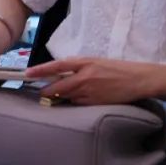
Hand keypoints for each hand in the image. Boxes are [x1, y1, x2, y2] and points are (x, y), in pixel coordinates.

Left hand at [25, 57, 157, 104]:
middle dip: (47, 91)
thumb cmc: (116, 68)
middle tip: (41, 92)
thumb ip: (77, 66)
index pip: (57, 66)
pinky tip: (77, 99)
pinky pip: (78, 103)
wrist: (138, 79)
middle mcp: (85, 76)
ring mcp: (90, 90)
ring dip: (60, 97)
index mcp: (84, 62)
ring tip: (58, 95)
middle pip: (58, 86)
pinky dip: (74, 101)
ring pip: (67, 96)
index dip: (41, 70)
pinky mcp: (95, 102)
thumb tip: (59, 72)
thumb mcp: (95, 62)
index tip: (27, 73)